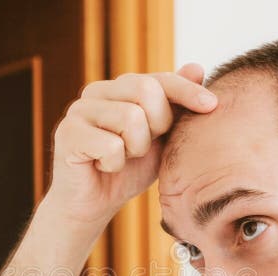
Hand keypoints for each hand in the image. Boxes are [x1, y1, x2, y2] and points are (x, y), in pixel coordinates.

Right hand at [45, 63, 217, 226]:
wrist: (92, 206)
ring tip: (121, 159)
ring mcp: (78, 110)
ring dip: (134, 149)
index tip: (211, 106)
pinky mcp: (66, 134)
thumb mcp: (161, 140)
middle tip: (141, 149)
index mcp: (118, 88)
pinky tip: (103, 167)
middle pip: (146, 90)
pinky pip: (110, 145)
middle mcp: (96, 91)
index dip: (187, 91)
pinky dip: (114, 164)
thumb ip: (176, 107)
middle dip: (157, 126)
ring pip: (130, 118)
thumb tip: (198, 67)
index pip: (158, 79)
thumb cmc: (127, 171)